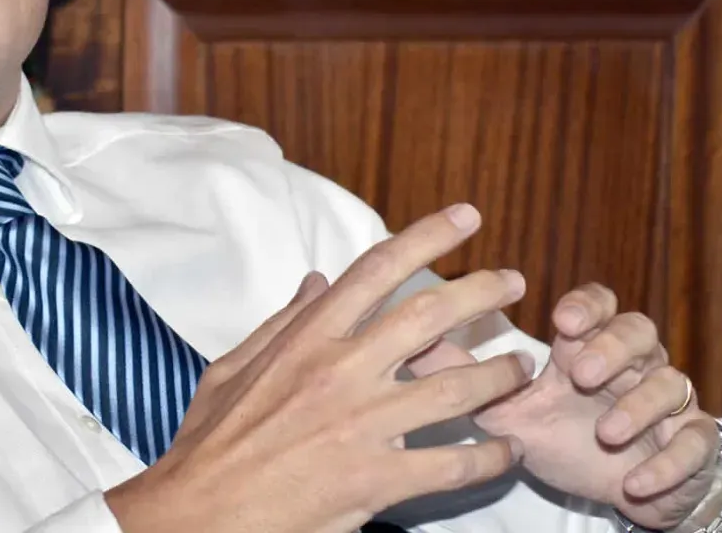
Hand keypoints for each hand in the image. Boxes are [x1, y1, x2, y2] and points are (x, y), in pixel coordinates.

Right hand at [105, 205, 535, 532]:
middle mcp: (340, 371)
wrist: (197, 516)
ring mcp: (361, 426)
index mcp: (305, 338)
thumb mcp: (231, 369)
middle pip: (430, 315)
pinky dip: (489, 457)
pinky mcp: (376, 481)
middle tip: (515, 282)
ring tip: (524, 368)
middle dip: (482, 291)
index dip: (428, 235)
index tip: (466, 217)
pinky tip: (508, 452)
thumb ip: (281, 322)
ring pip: (455, 387)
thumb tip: (318, 279)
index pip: (377, 270)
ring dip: (500, 374)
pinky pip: (452, 464)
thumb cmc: (209, 445)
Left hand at [470, 284, 719, 528]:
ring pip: (671, 382)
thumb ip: (467, 380)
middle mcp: (635, 367)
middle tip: (582, 372)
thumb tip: (409, 345)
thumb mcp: (512, 413)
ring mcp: (669, 404)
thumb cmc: (568, 439)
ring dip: (639, 406)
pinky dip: (668, 462)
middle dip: (612, 347)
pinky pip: (695, 444)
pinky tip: (636, 480)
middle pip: (639, 330)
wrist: (625, 489)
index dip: (586, 306)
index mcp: (591, 348)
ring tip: (607, 431)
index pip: (599, 305)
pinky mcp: (694, 445)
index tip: (561, 320)